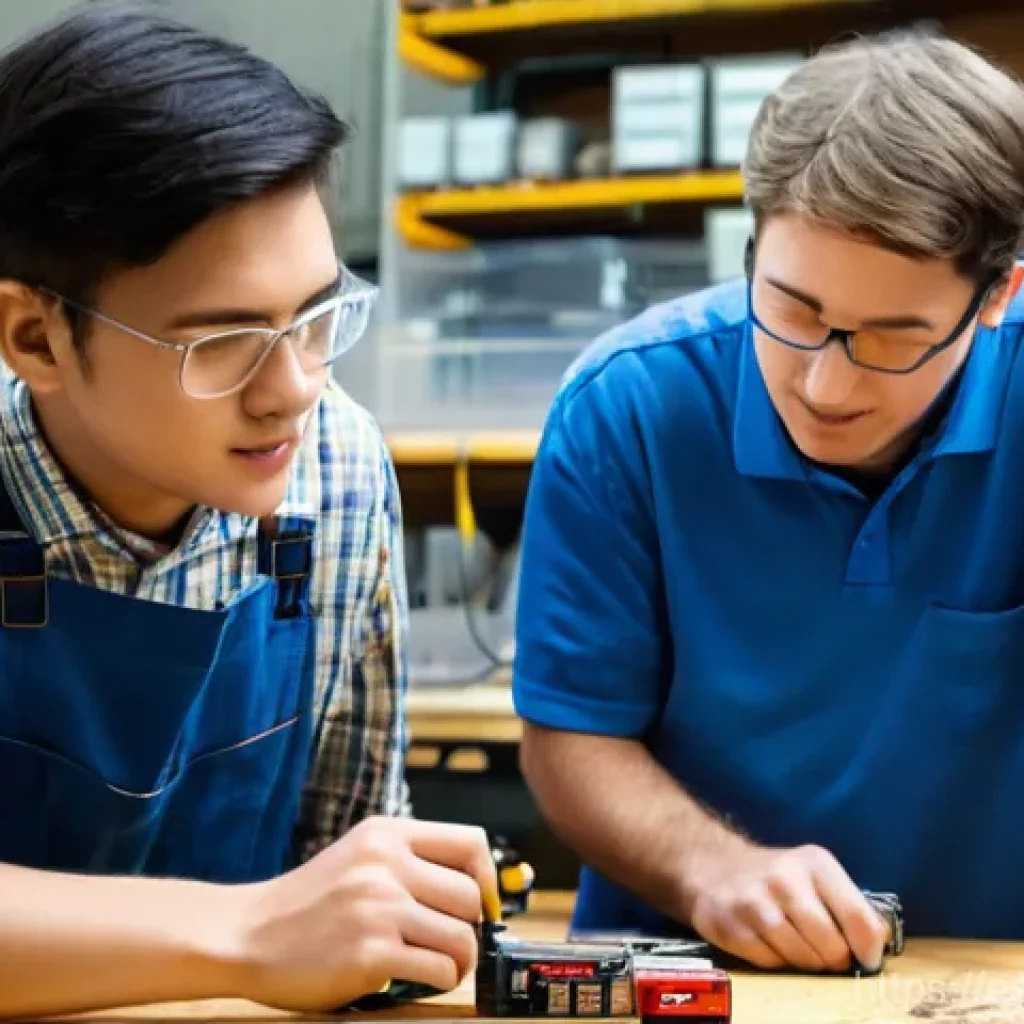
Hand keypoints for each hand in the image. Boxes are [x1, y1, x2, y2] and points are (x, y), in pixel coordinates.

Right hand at [227, 817, 498, 1011]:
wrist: (247, 934)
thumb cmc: (308, 901)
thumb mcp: (359, 857)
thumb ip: (408, 861)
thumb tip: (476, 887)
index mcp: (386, 834)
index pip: (470, 842)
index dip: (489, 876)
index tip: (485, 902)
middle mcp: (385, 864)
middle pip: (471, 895)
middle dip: (472, 925)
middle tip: (453, 941)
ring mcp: (379, 908)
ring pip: (462, 936)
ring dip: (460, 959)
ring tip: (440, 964)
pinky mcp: (371, 953)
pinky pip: (439, 969)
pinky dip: (439, 980)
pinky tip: (417, 978)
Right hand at [681, 839, 888, 972]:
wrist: (713, 867)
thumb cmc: (778, 878)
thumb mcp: (817, 876)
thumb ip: (850, 905)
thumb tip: (880, 941)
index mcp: (815, 864)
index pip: (859, 917)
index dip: (869, 949)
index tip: (866, 959)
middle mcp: (784, 879)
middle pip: (831, 945)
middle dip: (834, 959)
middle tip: (826, 953)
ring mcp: (754, 903)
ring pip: (802, 959)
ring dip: (806, 963)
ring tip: (798, 947)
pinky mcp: (731, 926)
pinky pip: (771, 963)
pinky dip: (777, 962)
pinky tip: (770, 943)